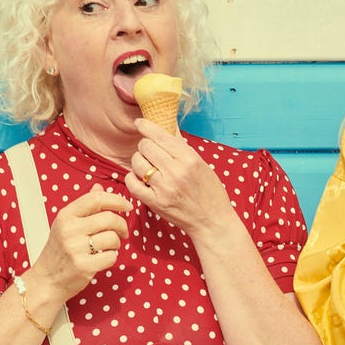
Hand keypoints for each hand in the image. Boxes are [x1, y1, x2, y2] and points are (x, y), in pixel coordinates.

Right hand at [29, 185, 134, 304]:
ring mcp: (76, 249)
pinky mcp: (84, 266)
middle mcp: (69, 230)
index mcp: (66, 216)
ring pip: (112, 238)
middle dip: (122, 225)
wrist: (47, 280)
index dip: (116, 200)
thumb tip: (99, 187)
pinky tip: (103, 258)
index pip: (96, 198)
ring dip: (117, 243)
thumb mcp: (66, 224)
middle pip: (109, 218)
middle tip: (122, 231)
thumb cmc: (58, 251)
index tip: (126, 206)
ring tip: (109, 247)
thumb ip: (84, 206)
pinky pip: (111, 257)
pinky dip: (112, 257)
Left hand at [127, 120, 231, 236]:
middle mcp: (176, 172)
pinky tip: (139, 178)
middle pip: (145, 146)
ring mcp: (165, 188)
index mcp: (189, 158)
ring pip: (137, 163)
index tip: (139, 123)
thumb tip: (168, 125)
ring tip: (146, 165)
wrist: (212, 221)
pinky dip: (132, 178)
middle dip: (145, 146)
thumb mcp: (201, 164)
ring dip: (139, 161)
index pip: (159, 135)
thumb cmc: (210, 192)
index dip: (145, 126)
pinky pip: (132, 184)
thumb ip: (182, 146)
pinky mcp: (156, 203)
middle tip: (149, 151)